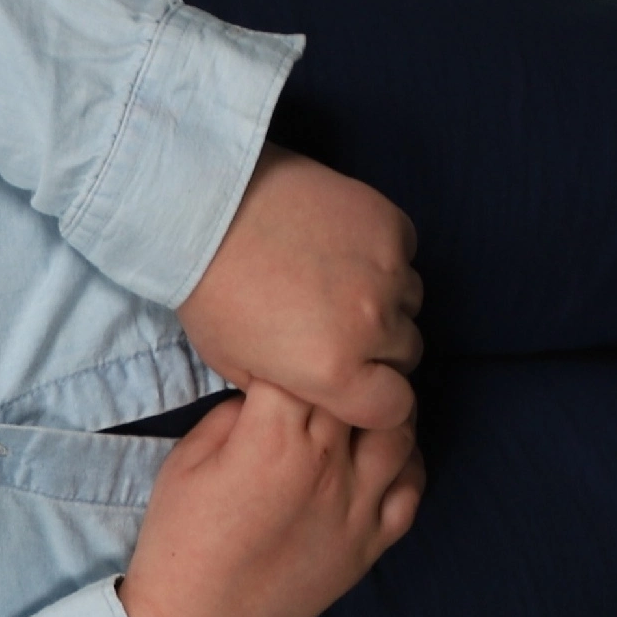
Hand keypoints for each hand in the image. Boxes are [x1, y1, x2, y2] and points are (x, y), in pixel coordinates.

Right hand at [116, 379, 426, 616]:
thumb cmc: (180, 542)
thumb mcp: (185, 461)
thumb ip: (229, 416)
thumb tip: (261, 398)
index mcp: (274, 437)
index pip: (306, 367)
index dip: (292, 354)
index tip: (278, 359)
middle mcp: (328, 464)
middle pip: (359, 391)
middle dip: (343, 375)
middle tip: (323, 376)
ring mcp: (358, 505)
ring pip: (400, 432)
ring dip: (383, 411)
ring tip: (358, 410)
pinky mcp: (372, 543)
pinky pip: (413, 489)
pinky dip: (407, 463)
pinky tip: (385, 456)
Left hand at [179, 142, 425, 432]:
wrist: (207, 209)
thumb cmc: (211, 293)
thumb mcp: (235, 366)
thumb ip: (292, 388)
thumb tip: (322, 389)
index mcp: (334, 371)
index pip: (395, 408)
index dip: (376, 400)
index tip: (358, 382)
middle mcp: (372, 326)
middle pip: (406, 353)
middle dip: (379, 349)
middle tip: (336, 325)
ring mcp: (388, 272)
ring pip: (409, 302)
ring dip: (384, 301)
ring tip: (335, 282)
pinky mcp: (392, 226)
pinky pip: (405, 253)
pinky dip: (383, 255)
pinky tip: (340, 245)